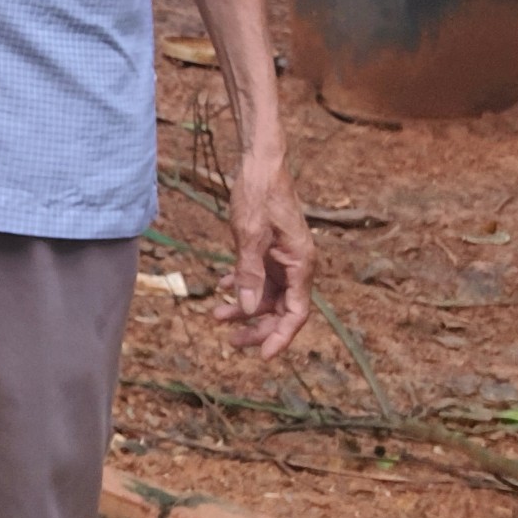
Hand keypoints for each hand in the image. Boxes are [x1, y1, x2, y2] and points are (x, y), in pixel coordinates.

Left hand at [215, 149, 313, 356]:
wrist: (260, 162)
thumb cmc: (258, 194)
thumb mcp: (249, 234)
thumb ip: (250, 273)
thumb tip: (250, 309)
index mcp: (300, 264)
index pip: (297, 313)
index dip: (280, 336)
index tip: (261, 355)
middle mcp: (297, 264)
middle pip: (281, 308)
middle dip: (257, 326)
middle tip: (231, 340)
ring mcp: (284, 256)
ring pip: (267, 293)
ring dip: (245, 306)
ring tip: (216, 315)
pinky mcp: (271, 247)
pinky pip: (260, 275)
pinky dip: (243, 284)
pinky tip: (223, 287)